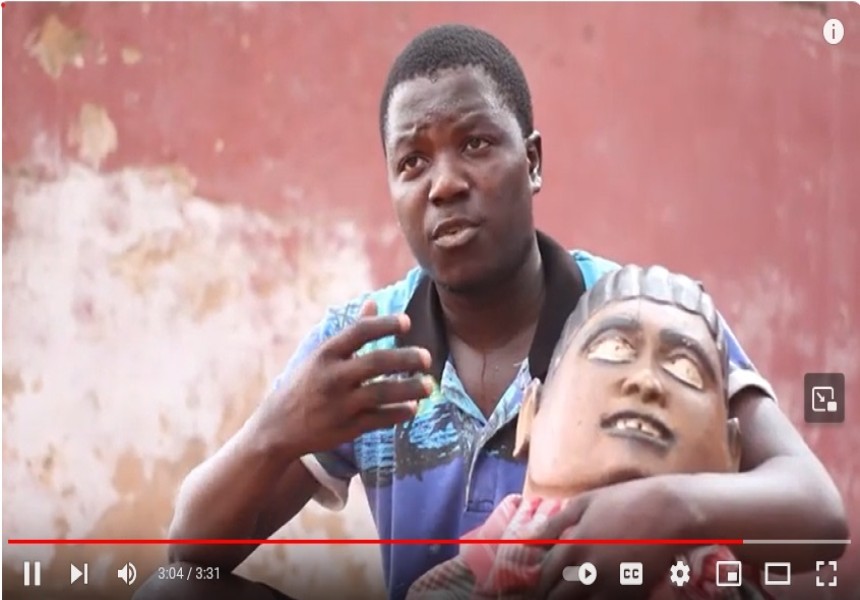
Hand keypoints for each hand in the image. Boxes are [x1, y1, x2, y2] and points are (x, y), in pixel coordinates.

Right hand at [254, 300, 432, 454]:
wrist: (277, 428)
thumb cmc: (305, 384)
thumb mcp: (321, 355)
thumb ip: (351, 330)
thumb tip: (374, 301)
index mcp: (326, 354)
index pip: (359, 332)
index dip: (385, 325)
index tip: (407, 322)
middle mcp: (333, 377)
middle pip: (376, 362)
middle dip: (405, 358)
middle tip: (427, 357)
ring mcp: (340, 404)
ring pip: (382, 393)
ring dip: (410, 389)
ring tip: (430, 386)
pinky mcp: (347, 428)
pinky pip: (379, 419)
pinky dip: (399, 413)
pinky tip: (413, 408)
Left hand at [535, 476, 694, 599]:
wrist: (670, 510)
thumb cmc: (625, 500)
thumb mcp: (584, 503)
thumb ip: (554, 524)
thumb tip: (529, 540)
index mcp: (573, 547)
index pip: (545, 576)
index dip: (538, 583)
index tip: (538, 584)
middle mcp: (588, 571)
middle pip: (558, 596)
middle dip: (552, 595)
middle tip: (551, 591)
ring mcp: (611, 586)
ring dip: (572, 599)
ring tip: (570, 593)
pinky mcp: (632, 594)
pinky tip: (595, 593)